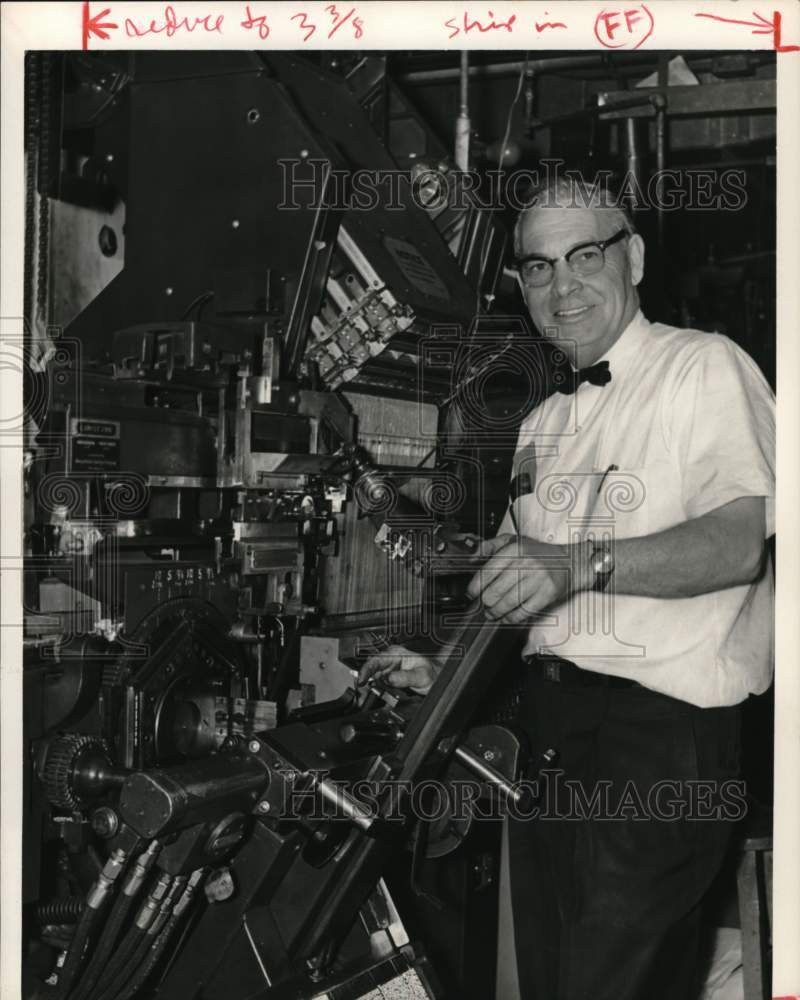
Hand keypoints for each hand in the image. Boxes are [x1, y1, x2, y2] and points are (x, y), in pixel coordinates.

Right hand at [358, 644, 439, 694]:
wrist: (436, 679)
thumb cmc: (432, 674)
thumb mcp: (421, 676)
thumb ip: (405, 677)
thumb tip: (389, 678)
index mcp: (397, 653)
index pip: (375, 660)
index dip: (366, 669)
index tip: (361, 679)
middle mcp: (390, 659)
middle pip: (371, 669)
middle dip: (368, 679)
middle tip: (372, 690)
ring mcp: (388, 669)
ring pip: (374, 678)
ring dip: (374, 686)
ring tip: (387, 692)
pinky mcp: (388, 678)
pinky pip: (379, 684)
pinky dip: (379, 689)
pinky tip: (386, 693)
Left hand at [466, 534, 591, 624]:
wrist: (570, 562)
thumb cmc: (539, 553)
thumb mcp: (513, 541)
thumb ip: (489, 546)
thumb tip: (470, 557)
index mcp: (514, 550)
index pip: (486, 573)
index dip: (474, 587)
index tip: (471, 594)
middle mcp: (525, 564)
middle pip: (494, 592)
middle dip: (484, 603)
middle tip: (483, 605)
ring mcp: (537, 580)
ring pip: (507, 604)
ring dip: (495, 613)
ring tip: (492, 613)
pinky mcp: (546, 594)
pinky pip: (522, 612)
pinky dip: (511, 618)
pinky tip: (506, 617)